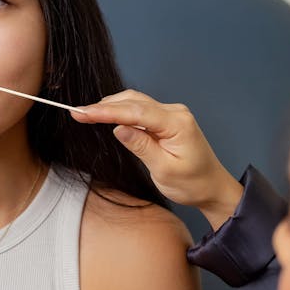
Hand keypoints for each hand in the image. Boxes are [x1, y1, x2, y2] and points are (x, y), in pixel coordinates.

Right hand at [72, 90, 242, 229]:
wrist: (212, 187)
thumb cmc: (192, 183)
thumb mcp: (164, 170)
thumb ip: (142, 146)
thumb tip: (118, 128)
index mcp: (177, 124)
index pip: (135, 112)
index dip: (106, 111)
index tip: (82, 112)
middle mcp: (175, 113)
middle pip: (133, 101)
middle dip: (104, 106)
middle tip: (77, 113)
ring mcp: (172, 114)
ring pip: (136, 103)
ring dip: (111, 107)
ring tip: (87, 114)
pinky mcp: (167, 120)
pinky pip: (141, 111)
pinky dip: (122, 112)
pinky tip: (107, 117)